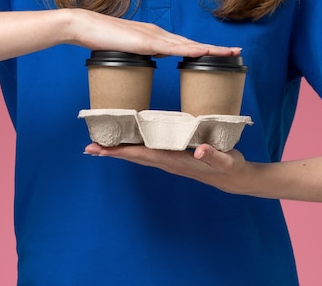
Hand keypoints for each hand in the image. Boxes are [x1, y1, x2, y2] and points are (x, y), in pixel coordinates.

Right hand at [65, 9, 240, 57]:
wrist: (84, 26)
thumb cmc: (101, 39)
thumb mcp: (127, 49)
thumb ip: (142, 52)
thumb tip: (154, 57)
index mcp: (155, 36)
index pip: (185, 44)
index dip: (204, 49)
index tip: (222, 53)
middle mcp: (159, 33)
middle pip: (193, 42)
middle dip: (216, 48)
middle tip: (237, 51)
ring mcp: (154, 36)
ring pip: (188, 44)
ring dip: (211, 49)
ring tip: (230, 52)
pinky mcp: (146, 41)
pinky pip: (173, 47)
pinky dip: (191, 50)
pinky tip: (204, 52)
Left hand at [84, 142, 250, 193]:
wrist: (234, 178)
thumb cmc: (229, 167)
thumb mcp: (225, 160)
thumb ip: (213, 155)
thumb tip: (198, 150)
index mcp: (174, 160)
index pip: (142, 155)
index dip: (120, 151)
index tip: (100, 150)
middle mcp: (167, 162)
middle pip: (134, 157)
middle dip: (111, 152)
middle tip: (88, 148)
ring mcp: (169, 161)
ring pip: (138, 155)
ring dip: (119, 151)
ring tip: (100, 146)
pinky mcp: (172, 157)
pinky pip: (147, 152)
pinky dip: (133, 148)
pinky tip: (126, 143)